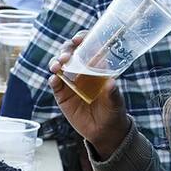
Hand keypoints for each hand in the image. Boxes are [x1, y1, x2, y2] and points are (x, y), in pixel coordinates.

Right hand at [47, 31, 129, 159]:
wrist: (104, 132)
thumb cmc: (113, 112)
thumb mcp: (116, 102)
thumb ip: (113, 93)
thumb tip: (111, 83)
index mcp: (96, 67)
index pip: (87, 47)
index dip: (82, 39)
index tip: (78, 38)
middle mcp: (82, 71)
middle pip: (69, 53)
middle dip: (65, 50)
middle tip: (66, 55)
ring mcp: (70, 82)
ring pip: (59, 66)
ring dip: (56, 62)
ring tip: (58, 66)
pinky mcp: (62, 95)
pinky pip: (55, 84)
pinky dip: (54, 80)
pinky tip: (55, 79)